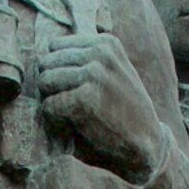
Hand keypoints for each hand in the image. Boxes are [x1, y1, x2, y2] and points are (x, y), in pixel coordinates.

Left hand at [32, 32, 167, 179]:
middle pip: (45, 64)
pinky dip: (56, 123)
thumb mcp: (110, 74)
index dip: (58, 71)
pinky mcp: (85, 98)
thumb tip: (41, 56)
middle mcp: (100, 52)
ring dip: (53, 104)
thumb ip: (83, 61)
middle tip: (74, 107)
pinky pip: (48, 106)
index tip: (76, 89)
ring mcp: (94, 74)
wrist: (147, 145)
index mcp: (105, 43)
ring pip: (44, 83)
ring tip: (75, 116)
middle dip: (52, 87)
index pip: (54, 47)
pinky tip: (77, 128)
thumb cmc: (121, 113)